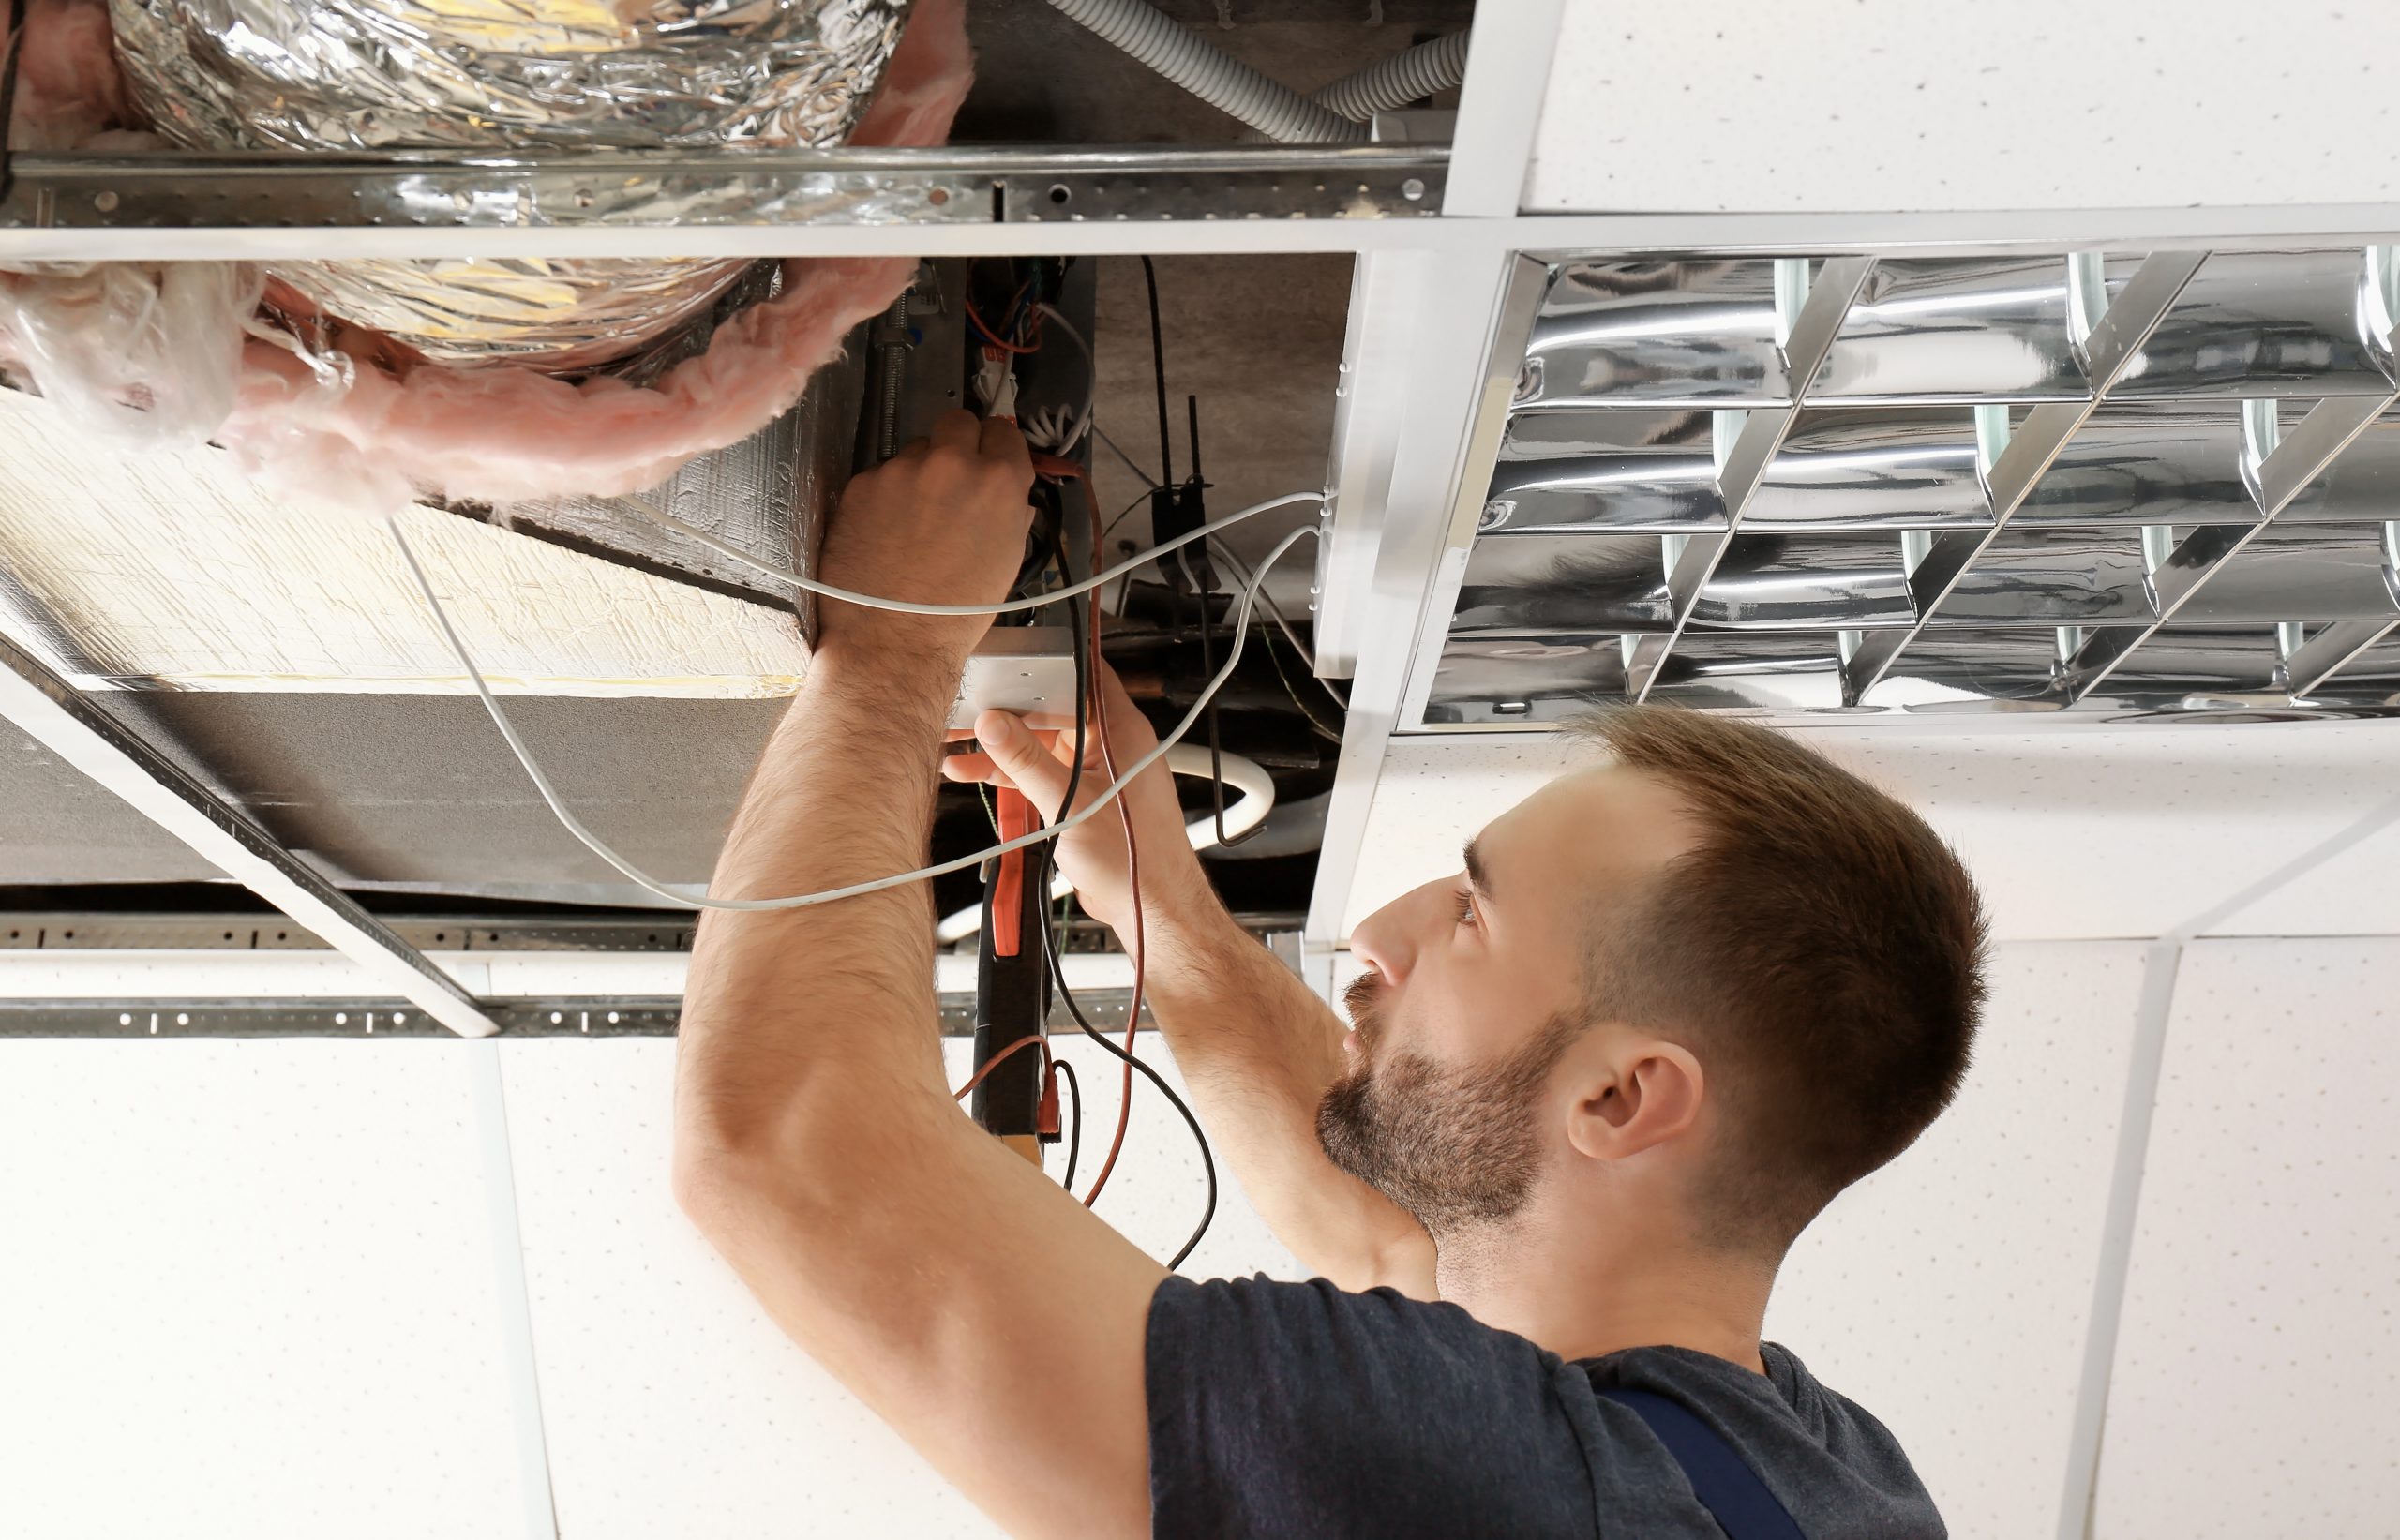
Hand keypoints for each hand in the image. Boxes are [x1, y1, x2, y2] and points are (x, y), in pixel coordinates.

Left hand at [814, 411, 1035, 673]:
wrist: (894, 640)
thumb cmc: (956, 613)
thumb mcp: (1006, 559)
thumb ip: (1008, 511)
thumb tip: (1006, 491)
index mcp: (999, 482)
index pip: (1003, 430)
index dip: (995, 445)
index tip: (988, 456)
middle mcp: (952, 464)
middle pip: (957, 421)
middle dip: (957, 443)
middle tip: (950, 476)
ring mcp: (902, 470)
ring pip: (915, 450)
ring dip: (918, 473)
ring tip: (913, 519)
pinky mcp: (862, 484)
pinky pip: (881, 475)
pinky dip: (885, 496)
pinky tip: (885, 532)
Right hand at [940, 662, 1211, 939]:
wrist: (1149, 908)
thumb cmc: (1134, 860)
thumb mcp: (1068, 803)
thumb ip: (1026, 761)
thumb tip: (993, 724)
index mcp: (1120, 730)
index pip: (1083, 673)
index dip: (1042, 662)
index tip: (1002, 660)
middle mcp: (1110, 742)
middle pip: (1050, 707)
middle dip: (1005, 709)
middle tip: (963, 707)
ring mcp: (1094, 768)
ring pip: (1040, 740)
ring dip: (1000, 744)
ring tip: (954, 741)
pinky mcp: (1081, 793)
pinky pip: (1041, 769)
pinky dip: (1010, 770)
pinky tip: (972, 770)